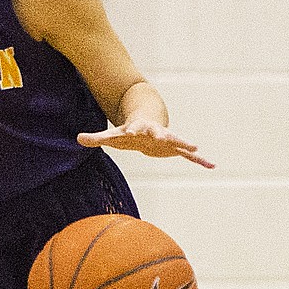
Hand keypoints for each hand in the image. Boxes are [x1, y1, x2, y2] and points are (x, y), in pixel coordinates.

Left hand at [77, 121, 214, 168]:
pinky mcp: (174, 148)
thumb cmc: (127, 132)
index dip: (133, 129)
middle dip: (162, 135)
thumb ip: (95, 138)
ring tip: (196, 148)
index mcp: (139, 129)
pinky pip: (188, 156)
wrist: (146, 123)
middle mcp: (155, 133)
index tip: (131, 129)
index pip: (135, 128)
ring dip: (185, 145)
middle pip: (159, 133)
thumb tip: (77, 138)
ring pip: (177, 142)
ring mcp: (166, 140)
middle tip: (165, 136)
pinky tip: (211, 165)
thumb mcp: (111, 136)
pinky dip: (199, 160)